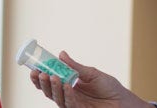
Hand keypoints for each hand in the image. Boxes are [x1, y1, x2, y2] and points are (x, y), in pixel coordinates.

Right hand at [27, 51, 151, 107]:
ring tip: (51, 76)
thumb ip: (75, 66)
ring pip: (57, 98)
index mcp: (69, 85)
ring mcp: (73, 104)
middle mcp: (68, 96)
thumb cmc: (109, 87)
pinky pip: (70, 104)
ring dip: (53, 88)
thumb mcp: (91, 73)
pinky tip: (67, 86)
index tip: (34, 68)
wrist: (123, 101)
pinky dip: (67, 95)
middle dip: (42, 83)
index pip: (50, 82)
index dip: (40, 77)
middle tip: (39, 73)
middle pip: (49, 91)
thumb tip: (61, 54)